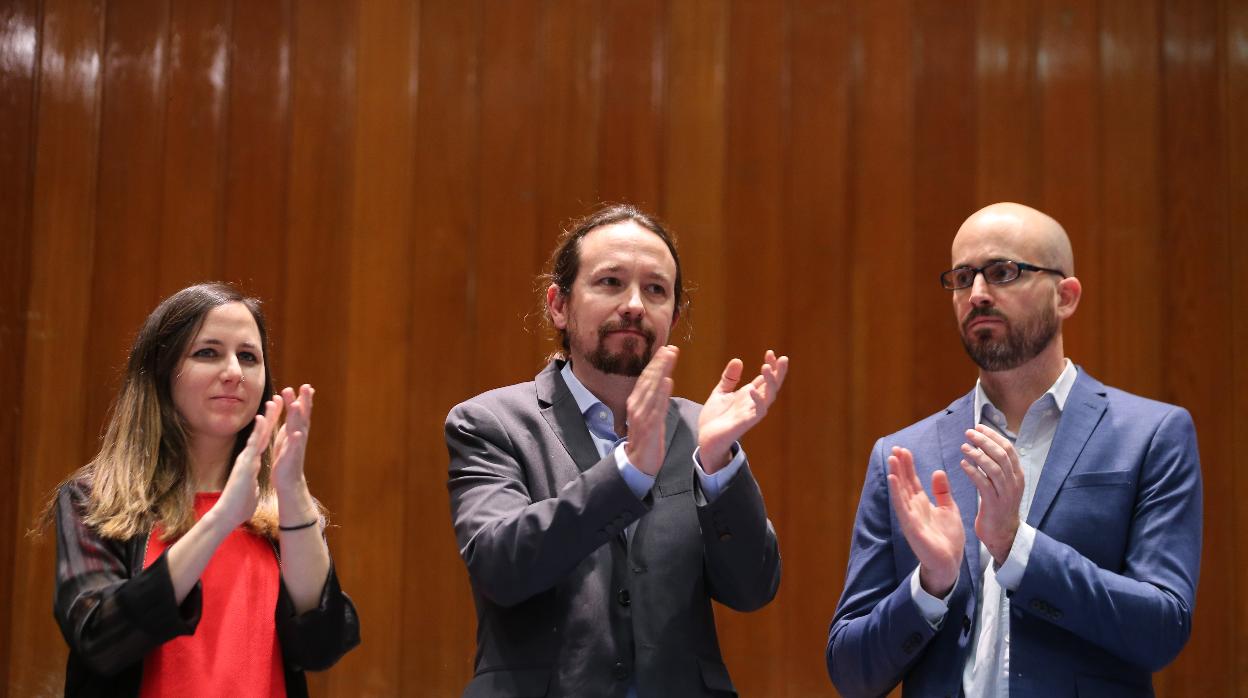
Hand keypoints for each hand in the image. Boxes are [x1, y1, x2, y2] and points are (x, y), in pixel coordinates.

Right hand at [215, 396, 282, 528]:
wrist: (227, 515)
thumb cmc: (239, 504)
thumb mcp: (250, 488)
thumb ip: (251, 480)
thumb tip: (252, 479)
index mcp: (251, 462)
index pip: (264, 441)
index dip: (270, 427)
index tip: (277, 413)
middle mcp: (248, 457)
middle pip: (262, 433)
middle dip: (270, 416)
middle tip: (278, 399)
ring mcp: (246, 459)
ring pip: (258, 435)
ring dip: (265, 418)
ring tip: (272, 402)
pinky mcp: (245, 464)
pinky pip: (253, 446)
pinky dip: (257, 433)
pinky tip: (261, 420)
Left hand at [272, 385, 314, 495]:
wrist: (289, 481)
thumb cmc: (286, 457)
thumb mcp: (287, 434)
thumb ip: (289, 419)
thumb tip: (289, 401)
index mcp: (296, 430)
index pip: (301, 412)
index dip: (303, 399)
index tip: (305, 386)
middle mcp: (299, 436)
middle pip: (302, 416)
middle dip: (304, 402)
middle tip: (305, 387)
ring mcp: (296, 446)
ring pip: (298, 428)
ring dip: (297, 416)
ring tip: (296, 404)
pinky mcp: (290, 458)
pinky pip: (293, 448)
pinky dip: (295, 440)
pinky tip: (296, 433)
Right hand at [624, 346, 677, 475]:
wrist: (638, 462)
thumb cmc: (645, 438)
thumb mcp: (647, 415)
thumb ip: (654, 399)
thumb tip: (664, 381)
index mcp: (636, 402)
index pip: (646, 378)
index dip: (656, 363)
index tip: (665, 349)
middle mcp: (636, 406)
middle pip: (649, 380)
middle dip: (659, 362)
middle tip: (670, 347)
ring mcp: (642, 416)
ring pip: (652, 389)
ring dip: (661, 371)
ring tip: (670, 357)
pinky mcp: (649, 427)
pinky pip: (657, 407)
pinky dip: (662, 393)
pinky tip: (668, 382)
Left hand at [697, 350, 788, 472]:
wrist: (705, 438)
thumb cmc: (715, 417)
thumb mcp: (721, 392)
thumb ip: (729, 378)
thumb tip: (738, 359)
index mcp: (749, 395)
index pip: (765, 379)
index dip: (771, 366)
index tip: (770, 352)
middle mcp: (753, 403)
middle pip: (772, 386)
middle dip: (779, 373)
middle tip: (783, 358)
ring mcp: (751, 413)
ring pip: (769, 397)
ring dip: (770, 383)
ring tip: (767, 367)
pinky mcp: (745, 423)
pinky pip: (757, 412)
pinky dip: (757, 401)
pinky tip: (752, 389)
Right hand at [887, 446, 964, 596]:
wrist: (950, 562)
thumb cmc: (948, 539)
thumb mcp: (949, 509)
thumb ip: (942, 492)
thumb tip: (937, 471)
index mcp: (922, 504)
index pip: (912, 481)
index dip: (908, 466)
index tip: (903, 450)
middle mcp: (913, 508)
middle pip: (904, 483)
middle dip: (900, 466)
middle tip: (895, 448)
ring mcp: (910, 517)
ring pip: (901, 492)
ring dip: (896, 475)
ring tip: (892, 458)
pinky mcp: (911, 527)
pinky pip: (902, 507)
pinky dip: (897, 492)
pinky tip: (893, 479)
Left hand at [959, 425, 1023, 565]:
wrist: (1003, 534)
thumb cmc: (999, 506)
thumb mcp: (1003, 484)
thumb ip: (997, 466)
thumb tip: (985, 444)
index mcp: (1017, 475)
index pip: (1008, 449)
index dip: (993, 436)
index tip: (979, 427)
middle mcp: (1014, 482)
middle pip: (1001, 455)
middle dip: (985, 441)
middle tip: (969, 432)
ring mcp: (1006, 493)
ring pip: (994, 468)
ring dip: (978, 455)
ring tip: (964, 446)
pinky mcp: (995, 504)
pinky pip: (984, 484)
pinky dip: (973, 472)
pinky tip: (963, 464)